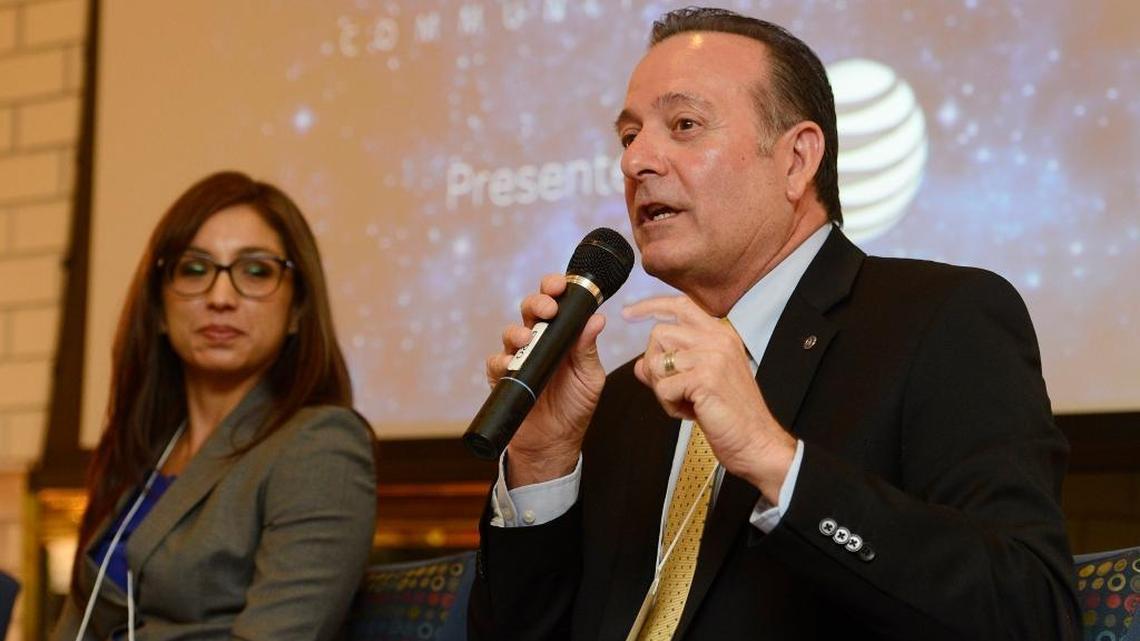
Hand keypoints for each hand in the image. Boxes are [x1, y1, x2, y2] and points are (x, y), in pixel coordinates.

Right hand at [487, 274, 607, 487]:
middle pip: (530, 310)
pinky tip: (511, 365)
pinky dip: (502, 361)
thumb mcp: (589, 377)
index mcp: (562, 335)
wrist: (555, 442)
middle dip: (536, 302)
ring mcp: (519, 358)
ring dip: (518, 332)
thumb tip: (597, 318)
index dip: (555, 288)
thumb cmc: (576, 406)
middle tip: (547, 309)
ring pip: (511, 332)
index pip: (556, 302)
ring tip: (527, 340)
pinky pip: (496, 362)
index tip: (560, 285)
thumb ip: (588, 349)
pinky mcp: (503, 378)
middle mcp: (539, 341)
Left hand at [624, 295, 795, 502]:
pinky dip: (670, 406)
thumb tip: (640, 364)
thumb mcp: (701, 382)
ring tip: (686, 402)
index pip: (681, 305)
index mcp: (720, 335)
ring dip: (662, 389)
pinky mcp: (704, 378)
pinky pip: (663, 388)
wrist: (757, 441)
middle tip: (674, 389)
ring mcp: (712, 357)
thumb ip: (671, 368)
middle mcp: (717, 339)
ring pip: (656, 362)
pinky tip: (691, 412)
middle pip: (659, 334)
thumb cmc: (732, 414)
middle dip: (655, 365)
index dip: (650, 306)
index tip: (628, 312)